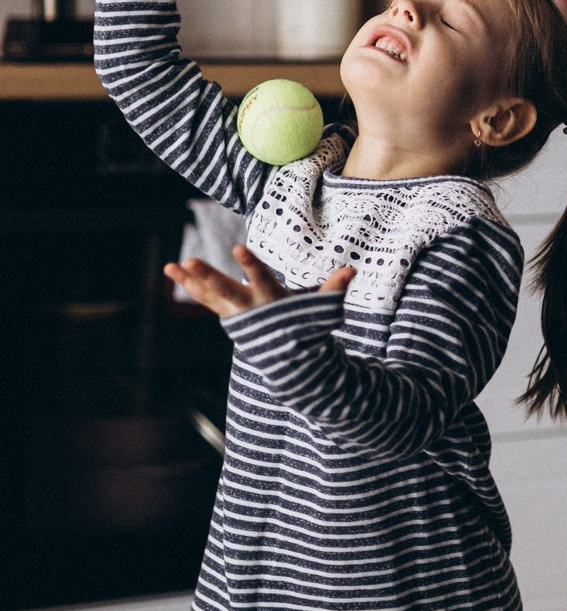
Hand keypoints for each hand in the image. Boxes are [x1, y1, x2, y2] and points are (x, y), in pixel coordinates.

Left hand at [164, 244, 355, 317]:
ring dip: (189, 280)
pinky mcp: (227, 315)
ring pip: (209, 295)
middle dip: (208, 276)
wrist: (291, 363)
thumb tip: (352, 270)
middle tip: (189, 260)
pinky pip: (205, 299)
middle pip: (226, 290)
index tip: (238, 248)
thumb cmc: (307, 329)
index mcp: (272, 301)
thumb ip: (333, 288)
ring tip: (170, 265)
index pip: (262, 279)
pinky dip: (189, 285)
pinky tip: (173, 270)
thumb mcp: (321, 310)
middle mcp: (250, 308)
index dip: (250, 265)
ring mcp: (235, 314)